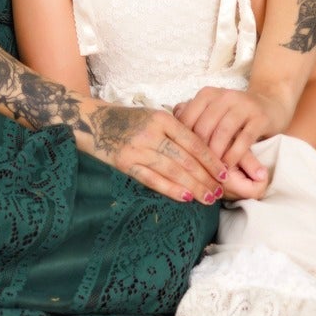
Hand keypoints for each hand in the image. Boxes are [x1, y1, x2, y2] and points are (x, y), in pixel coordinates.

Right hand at [80, 100, 229, 204]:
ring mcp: (137, 148)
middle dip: (206, 178)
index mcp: (162, 118)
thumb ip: (175, 132)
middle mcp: (151, 132)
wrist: (90, 120)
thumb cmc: (128, 120)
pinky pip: (152, 179)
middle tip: (219, 191)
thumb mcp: (153, 117)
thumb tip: (204, 155)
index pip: (194, 142)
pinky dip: (170, 189)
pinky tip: (185, 197)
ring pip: (173, 171)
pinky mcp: (124, 163)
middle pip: (186, 159)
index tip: (224, 173)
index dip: (211, 160)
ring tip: (208, 198)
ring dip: (193, 186)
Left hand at [174, 87, 288, 179]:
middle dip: (198, 152)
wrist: (270, 104)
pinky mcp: (259, 117)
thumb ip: (192, 118)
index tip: (180, 160)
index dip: (182, 141)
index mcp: (207, 94)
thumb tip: (167, 132)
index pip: (187, 118)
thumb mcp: (212, 112)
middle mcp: (224, 96)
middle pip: (203, 127)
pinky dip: (234, 156)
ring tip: (210, 172)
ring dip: (215, 156)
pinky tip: (228, 167)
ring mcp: (243, 105)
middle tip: (195, 171)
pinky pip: (243, 139)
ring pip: (222, 133)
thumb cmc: (234, 114)